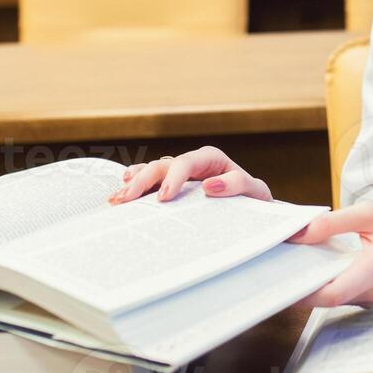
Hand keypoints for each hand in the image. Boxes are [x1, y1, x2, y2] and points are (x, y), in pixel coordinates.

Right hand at [107, 146, 272, 204]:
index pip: (186, 162)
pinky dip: (134, 188)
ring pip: (151, 172)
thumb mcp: (255, 192)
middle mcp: (191, 164)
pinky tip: (119, 199)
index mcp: (211, 159)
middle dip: (143, 181)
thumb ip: (238, 184)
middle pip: (162, 165)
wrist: (254, 214)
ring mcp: (178, 176)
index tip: (163, 198)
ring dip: (133, 184)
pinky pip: (149, 184)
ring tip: (117, 199)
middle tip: (126, 199)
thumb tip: (209, 185)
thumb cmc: (254, 201)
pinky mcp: (171, 189)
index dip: (173, 177)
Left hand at [286, 201, 372, 307]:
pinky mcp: (372, 296)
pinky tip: (318, 259)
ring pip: (333, 296)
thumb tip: (299, 234)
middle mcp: (371, 292)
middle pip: (325, 297)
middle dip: (300, 282)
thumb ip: (334, 223)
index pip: (329, 295)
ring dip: (314, 280)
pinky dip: (328, 279)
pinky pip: (344, 292)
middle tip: (277, 261)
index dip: (301, 291)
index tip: (279, 276)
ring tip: (294, 257)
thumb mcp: (372, 212)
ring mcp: (372, 297)